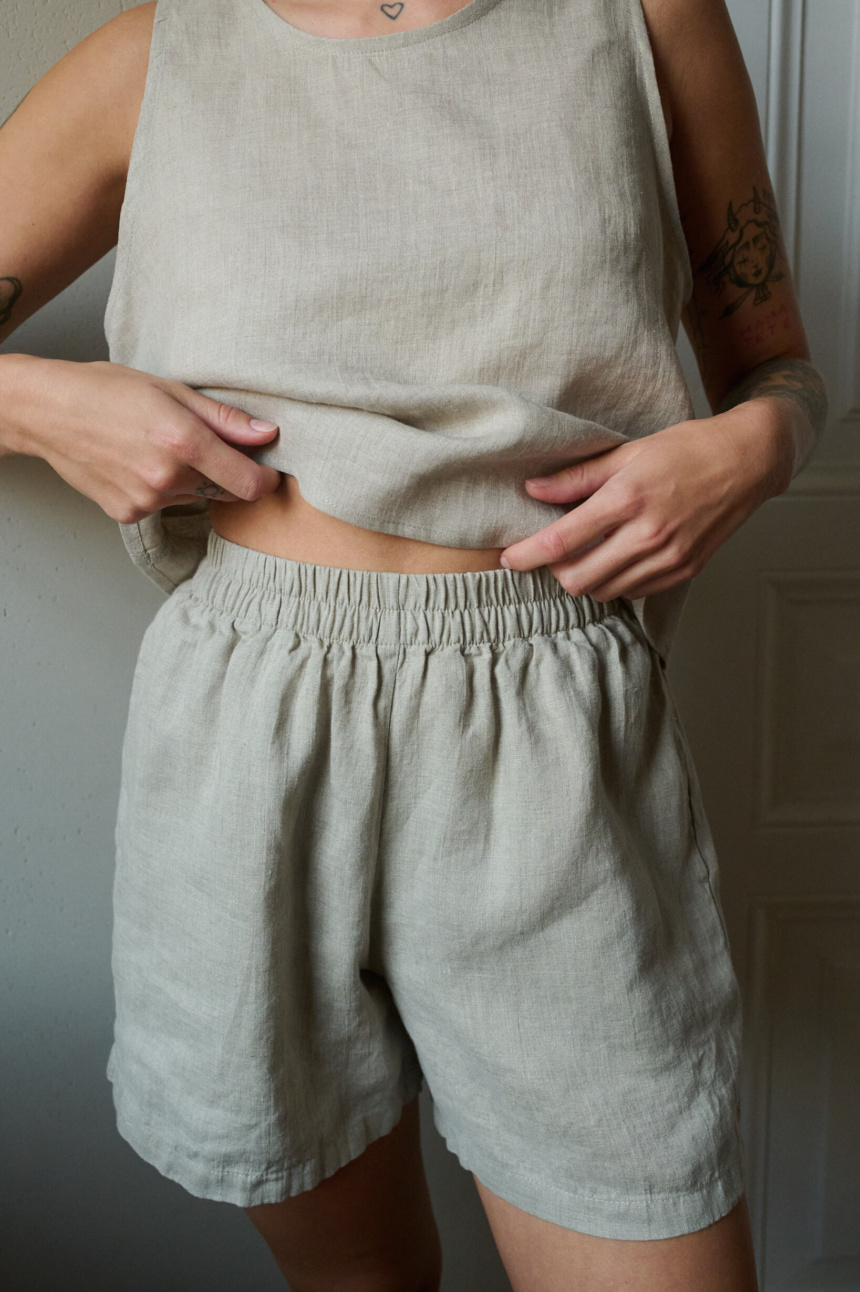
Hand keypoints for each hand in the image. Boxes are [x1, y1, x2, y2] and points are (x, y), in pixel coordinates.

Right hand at [0, 355, 281, 521]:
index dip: (266, 480)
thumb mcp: (171, 390)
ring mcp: (146, 500)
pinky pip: (164, 505)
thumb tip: (266, 434)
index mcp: (182, 441)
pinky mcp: (129, 515)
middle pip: (224, 491)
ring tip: (156, 447)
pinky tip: (137, 463)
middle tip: (202, 447)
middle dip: (225, 474)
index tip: (268, 472)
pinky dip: (161, 489)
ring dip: (189, 479)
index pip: (249, 483)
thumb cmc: (107, 391)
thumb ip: (223, 418)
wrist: (47, 412)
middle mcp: (166, 477)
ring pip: (193, 497)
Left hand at [499, 401, 790, 600]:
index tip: (509, 558)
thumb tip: (534, 489)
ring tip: (586, 553)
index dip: (527, 554)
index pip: (561, 540)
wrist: (748, 461)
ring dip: (586, 578)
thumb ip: (578, 477)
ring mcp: (669, 557)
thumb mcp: (629, 452)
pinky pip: (634, 592)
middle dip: (556, 572)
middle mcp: (647, 534)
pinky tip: (617, 558)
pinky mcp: (684, 570)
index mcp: (628, 498)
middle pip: (578, 579)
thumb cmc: (687, 449)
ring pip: (605, 591)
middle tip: (554, 553)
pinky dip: (617, 581)